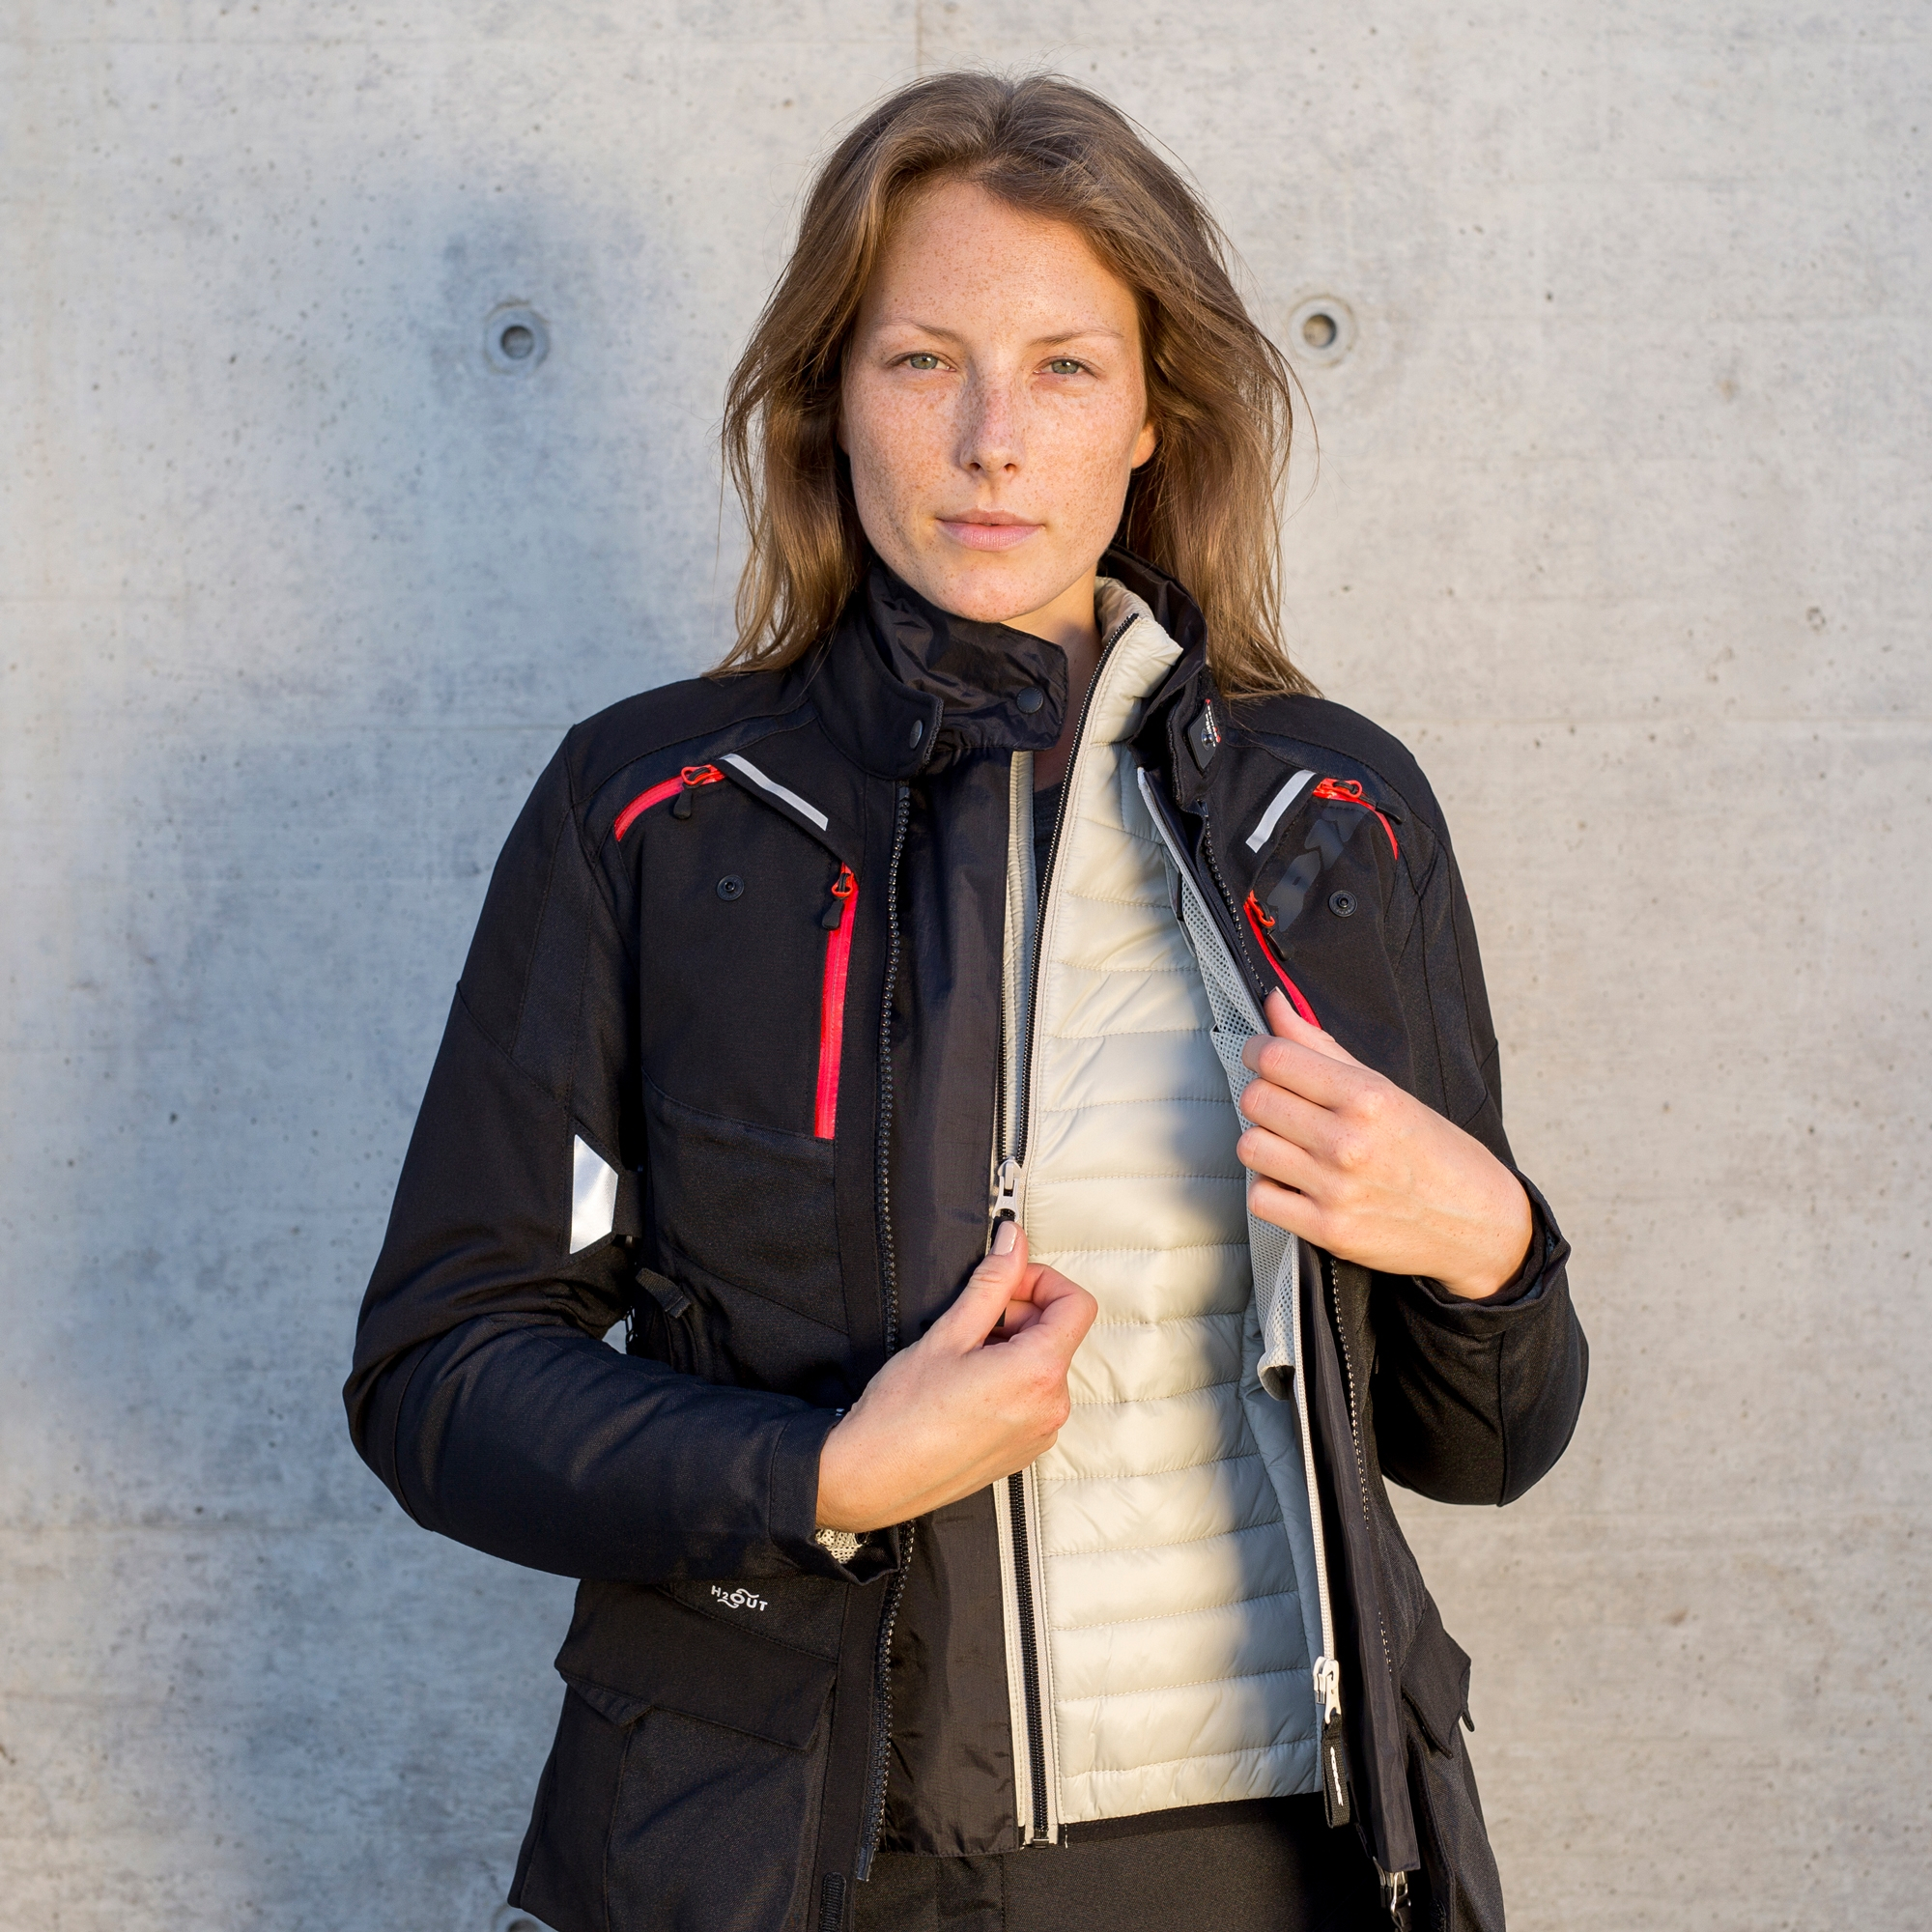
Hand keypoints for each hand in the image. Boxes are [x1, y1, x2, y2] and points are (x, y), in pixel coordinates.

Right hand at [815, 1223, 1096, 1532]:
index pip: (1077, 1304)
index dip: (1044, 1281)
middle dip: (1021, 1313)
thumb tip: (1014, 1242)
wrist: (875, 1476)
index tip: (1009, 1281)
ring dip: (1012, 1346)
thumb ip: (992, 1283)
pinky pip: (1034, 1397)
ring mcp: (1041, 1433)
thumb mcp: (948, 1335)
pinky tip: (966, 1385)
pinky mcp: (1026, 1449)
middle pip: (1059, 1333)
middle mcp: (1051, 1407)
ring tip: (962, 1357)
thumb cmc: (903, 1413)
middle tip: (972, 1319)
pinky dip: (1010, 1379)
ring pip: (1044, 1365)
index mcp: (1038, 1373)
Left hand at [1237, 991, 1532, 1300]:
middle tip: (1284, 1104)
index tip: (1261, 1056)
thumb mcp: (1388, 1090)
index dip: (1258, 1052)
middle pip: (1256, 1100)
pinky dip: (1270, 1190)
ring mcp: (1336, 1188)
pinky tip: (1294, 1182)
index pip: (1277, 1058)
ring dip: (1264, 1142)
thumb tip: (1275, 1003)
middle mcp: (1349, 1141)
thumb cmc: (1435, 1151)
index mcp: (1367, 1097)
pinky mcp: (1327, 1230)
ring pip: (1250, 1147)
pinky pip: (1260, 1199)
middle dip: (1262, 1096)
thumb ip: (1324, 1048)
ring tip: (1290, 1145)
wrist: (1479, 1222)